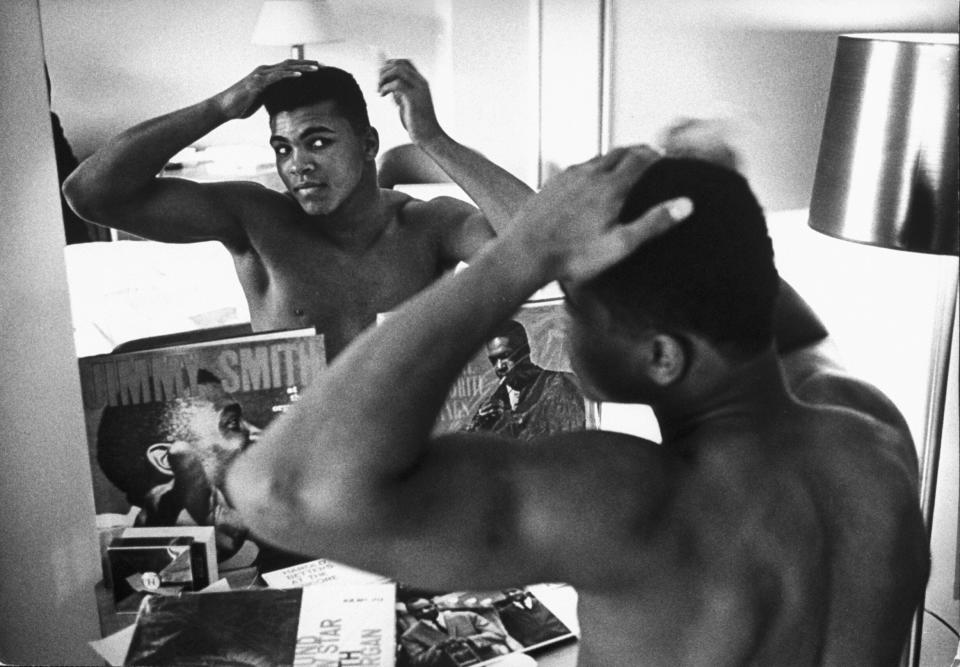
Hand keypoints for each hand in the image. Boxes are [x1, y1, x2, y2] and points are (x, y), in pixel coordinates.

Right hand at [212, 60, 319, 119]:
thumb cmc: (241, 106)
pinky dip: (289, 74)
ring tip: (317, 69)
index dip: (303, 67)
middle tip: (323, 66)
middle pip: (290, 64)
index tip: (317, 70)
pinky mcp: (258, 82)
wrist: (224, 108)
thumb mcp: (260, 101)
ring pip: (286, 68)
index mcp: (266, 75)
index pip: (288, 68)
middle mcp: (264, 71)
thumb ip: (271, 98)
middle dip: (307, 64)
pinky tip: (300, 74)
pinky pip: (276, 77)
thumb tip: (282, 104)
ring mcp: (261, 75)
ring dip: (303, 67)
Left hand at [377, 59, 442, 143]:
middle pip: (399, 63)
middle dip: (384, 70)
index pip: (405, 63)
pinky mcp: (413, 98)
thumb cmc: (419, 124)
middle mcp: (421, 83)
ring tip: (379, 90)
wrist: (430, 137)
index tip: (382, 78)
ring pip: (398, 70)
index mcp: (421, 83)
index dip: (390, 65)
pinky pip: (397, 84)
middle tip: (378, 85)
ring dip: (384, 77)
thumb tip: (387, 85)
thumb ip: (400, 94)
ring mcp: (418, 89)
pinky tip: (382, 95)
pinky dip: (386, 87)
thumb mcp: (408, 104)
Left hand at [506, 146, 693, 282]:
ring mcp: (568, 177)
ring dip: (613, 156)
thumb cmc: (572, 256)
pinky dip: (591, 166)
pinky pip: (577, 167)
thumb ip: (654, 223)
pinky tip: (588, 177)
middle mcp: (590, 175)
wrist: (526, 254)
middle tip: (647, 152)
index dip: (654, 154)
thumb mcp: (621, 245)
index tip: (664, 153)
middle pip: (619, 152)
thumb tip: (685, 205)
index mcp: (610, 188)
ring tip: (622, 162)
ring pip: (597, 157)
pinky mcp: (551, 184)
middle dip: (636, 150)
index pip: (639, 159)